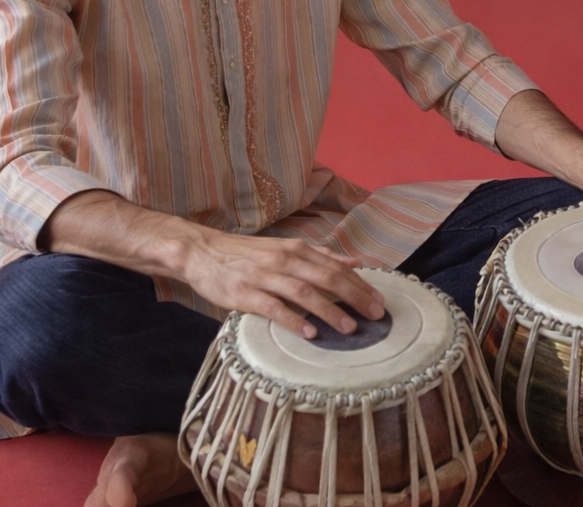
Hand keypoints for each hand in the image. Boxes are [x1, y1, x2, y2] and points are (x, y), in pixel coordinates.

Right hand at [42, 190, 384, 340]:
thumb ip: (322, 257)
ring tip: (350, 329)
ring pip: (306, 293)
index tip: (382, 302)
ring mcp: (265, 276)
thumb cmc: (248, 255)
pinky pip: (274, 308)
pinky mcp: (244, 293)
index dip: (362, 285)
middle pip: (329, 278)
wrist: (201, 251)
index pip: (338, 267)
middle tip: (376, 317)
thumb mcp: (287, 249)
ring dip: (331, 312)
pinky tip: (310, 334)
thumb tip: (357, 261)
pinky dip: (294, 321)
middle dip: (356, 298)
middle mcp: (286, 260)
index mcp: (298, 250)